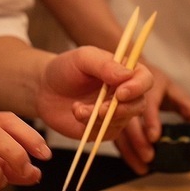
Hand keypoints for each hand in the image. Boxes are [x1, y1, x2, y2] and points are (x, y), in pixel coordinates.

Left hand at [34, 45, 150, 141]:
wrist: (44, 89)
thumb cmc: (65, 69)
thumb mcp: (82, 58)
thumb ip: (104, 64)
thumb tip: (127, 75)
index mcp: (125, 71)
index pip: (145, 79)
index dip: (138, 87)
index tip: (120, 92)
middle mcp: (125, 93)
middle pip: (139, 104)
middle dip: (121, 109)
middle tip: (101, 109)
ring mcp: (115, 113)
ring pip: (122, 121)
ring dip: (100, 117)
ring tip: (78, 108)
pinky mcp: (103, 129)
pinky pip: (106, 133)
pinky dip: (91, 125)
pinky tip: (77, 112)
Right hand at [114, 61, 189, 173]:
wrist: (130, 73)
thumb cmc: (155, 84)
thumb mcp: (173, 91)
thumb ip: (187, 107)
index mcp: (149, 85)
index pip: (148, 103)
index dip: (151, 120)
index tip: (154, 137)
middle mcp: (131, 95)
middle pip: (131, 119)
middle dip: (138, 140)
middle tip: (148, 158)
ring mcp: (119, 105)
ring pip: (120, 129)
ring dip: (129, 150)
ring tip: (142, 167)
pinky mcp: (112, 116)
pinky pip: (115, 134)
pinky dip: (124, 150)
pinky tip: (133, 162)